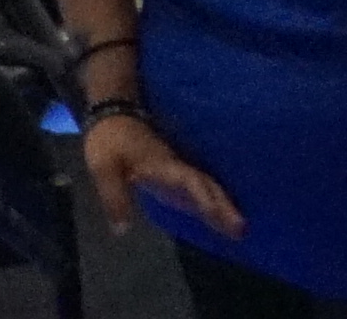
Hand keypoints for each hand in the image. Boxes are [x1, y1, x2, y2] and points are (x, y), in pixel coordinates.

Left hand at [78, 113, 242, 246]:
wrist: (114, 115)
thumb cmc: (109, 141)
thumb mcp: (104, 168)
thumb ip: (114, 198)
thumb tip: (122, 230)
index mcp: (162, 165)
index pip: (188, 180)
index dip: (203, 196)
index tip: (217, 213)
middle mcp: (176, 168)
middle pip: (205, 185)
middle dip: (224, 206)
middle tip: (242, 229)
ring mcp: (176, 170)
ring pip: (205, 187)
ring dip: (223, 206)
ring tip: (239, 229)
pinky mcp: (172, 174)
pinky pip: (197, 189)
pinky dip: (211, 202)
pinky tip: (218, 216)